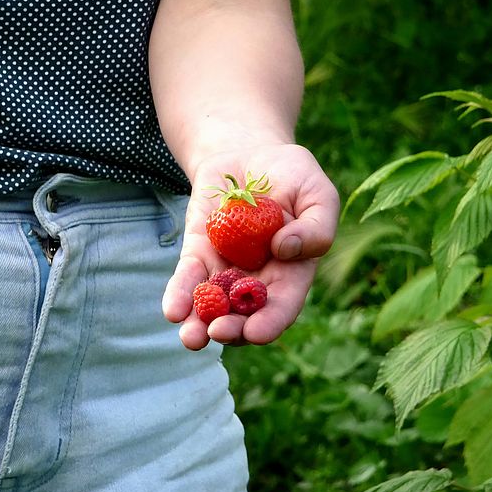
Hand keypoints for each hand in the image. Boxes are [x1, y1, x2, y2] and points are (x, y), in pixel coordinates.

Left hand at [162, 143, 339, 349]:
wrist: (251, 154)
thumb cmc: (293, 176)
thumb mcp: (318, 193)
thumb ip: (317, 225)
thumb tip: (285, 249)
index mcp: (292, 273)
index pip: (282, 305)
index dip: (270, 322)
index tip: (256, 332)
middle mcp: (258, 280)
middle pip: (244, 315)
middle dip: (231, 329)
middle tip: (218, 331)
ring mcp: (226, 269)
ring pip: (212, 306)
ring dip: (199, 325)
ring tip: (191, 336)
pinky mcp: (198, 253)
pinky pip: (188, 277)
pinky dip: (180, 294)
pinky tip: (174, 310)